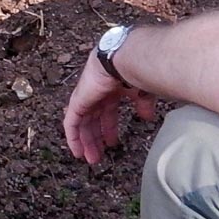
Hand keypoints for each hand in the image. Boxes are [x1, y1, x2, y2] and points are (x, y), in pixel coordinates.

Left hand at [63, 50, 157, 164]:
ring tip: (90, 159)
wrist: (124, 59)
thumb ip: (143, 104)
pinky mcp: (77, 101)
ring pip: (81, 124)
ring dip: (86, 142)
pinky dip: (73, 138)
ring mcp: (85, 96)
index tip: (112, 142)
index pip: (107, 112)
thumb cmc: (136, 70)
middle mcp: (96, 92)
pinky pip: (71, 123)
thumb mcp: (142, 91)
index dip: (109, 128)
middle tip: (99, 156)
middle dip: (96, 138)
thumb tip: (147, 117)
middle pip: (93, 120)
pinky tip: (77, 152)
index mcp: (111, 89)